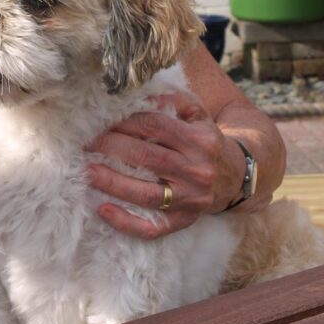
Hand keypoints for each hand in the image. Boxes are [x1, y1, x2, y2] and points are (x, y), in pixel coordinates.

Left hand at [84, 90, 245, 239]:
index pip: (155, 127)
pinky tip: (103, 209)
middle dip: (111, 148)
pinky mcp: (185, 220)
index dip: (125, 122)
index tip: (101, 121)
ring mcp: (191, 198)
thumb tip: (138, 95)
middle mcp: (197, 169)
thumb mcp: (198, 114)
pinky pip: (153, 227)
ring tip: (88, 171)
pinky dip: (126, 222)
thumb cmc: (208, 140)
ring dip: (113, 183)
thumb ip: (172, 100)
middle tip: (85, 143)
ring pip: (147, 194)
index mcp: (200, 139)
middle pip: (147, 157)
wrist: (238, 177)